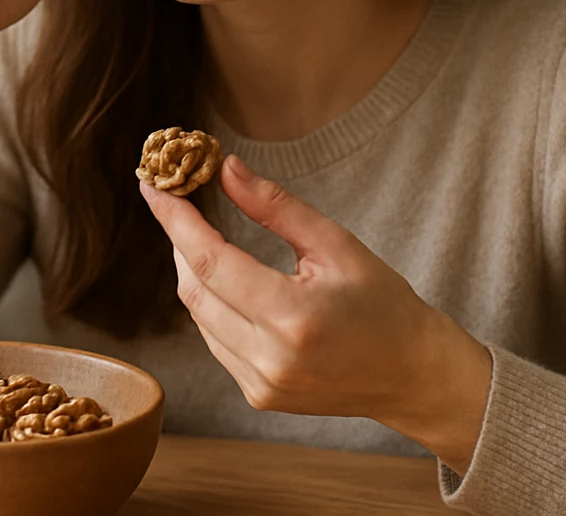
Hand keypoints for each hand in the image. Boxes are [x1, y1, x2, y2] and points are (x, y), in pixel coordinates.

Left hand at [139, 154, 491, 473]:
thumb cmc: (383, 304)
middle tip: (175, 200)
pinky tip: (224, 279)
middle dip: (178, 240)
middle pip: (194, 289)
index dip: (174, 220)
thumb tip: (225, 169)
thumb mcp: (337, 244)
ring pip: (199, 315)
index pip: (211, 261)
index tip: (152, 185)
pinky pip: (214, 340)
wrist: (413, 376)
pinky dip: (210, 304)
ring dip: (192, 271)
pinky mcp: (257, 396)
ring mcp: (260, 384)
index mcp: (293, 317)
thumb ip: (275, 207)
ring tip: (198, 234)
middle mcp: (269, 358)